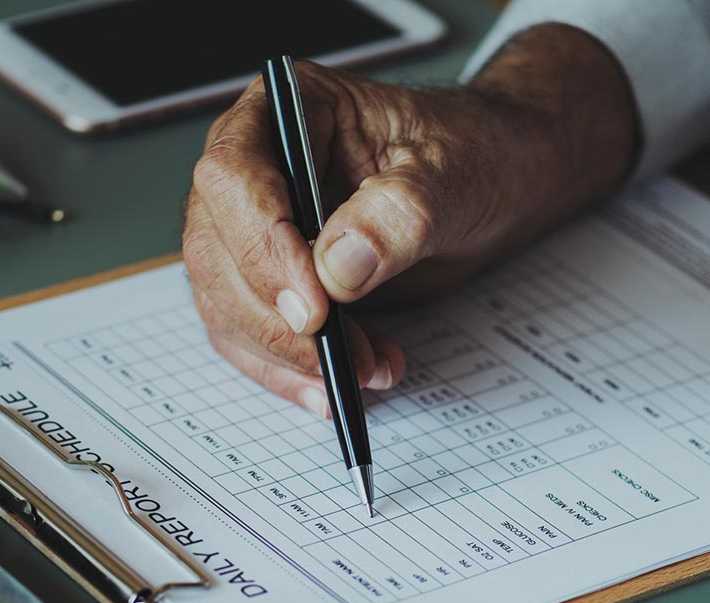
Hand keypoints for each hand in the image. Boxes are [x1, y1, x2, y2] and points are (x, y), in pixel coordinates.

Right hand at [182, 24, 636, 414]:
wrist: (492, 183)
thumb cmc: (472, 155)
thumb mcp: (453, 175)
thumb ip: (400, 213)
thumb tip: (337, 267)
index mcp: (288, 109)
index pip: (234, 174)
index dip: (262, 244)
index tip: (314, 307)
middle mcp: (255, 165)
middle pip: (217, 248)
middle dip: (275, 318)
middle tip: (339, 358)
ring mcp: (254, 226)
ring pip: (225, 302)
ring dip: (286, 354)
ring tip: (366, 371)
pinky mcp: (269, 280)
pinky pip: (250, 335)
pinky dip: (290, 371)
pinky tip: (343, 386)